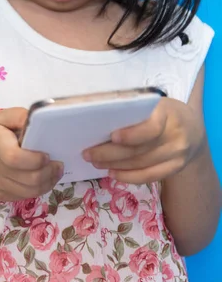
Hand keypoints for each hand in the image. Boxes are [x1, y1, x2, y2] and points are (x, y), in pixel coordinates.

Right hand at [0, 107, 63, 200]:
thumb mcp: (2, 117)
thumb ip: (21, 116)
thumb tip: (40, 121)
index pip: (15, 158)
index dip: (35, 159)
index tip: (47, 154)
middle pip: (28, 179)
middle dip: (49, 173)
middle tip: (58, 164)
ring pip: (29, 192)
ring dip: (47, 183)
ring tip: (55, 172)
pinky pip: (23, 197)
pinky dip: (37, 189)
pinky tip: (43, 179)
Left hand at [82, 97, 205, 183]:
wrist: (192, 128)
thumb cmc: (164, 111)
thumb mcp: (154, 103)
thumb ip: (135, 110)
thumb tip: (99, 116)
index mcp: (169, 114)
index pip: (151, 128)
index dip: (131, 135)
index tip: (112, 136)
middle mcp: (175, 136)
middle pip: (140, 150)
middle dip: (110, 153)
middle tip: (88, 153)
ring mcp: (177, 155)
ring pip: (141, 165)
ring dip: (115, 165)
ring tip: (95, 162)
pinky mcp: (175, 168)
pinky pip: (149, 176)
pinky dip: (129, 177)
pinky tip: (113, 173)